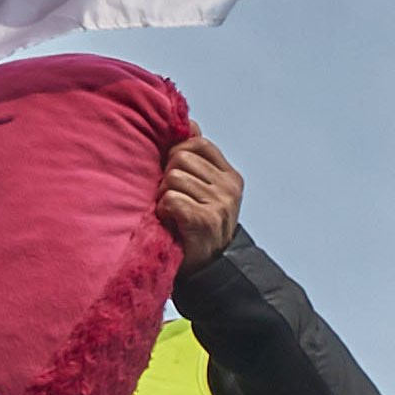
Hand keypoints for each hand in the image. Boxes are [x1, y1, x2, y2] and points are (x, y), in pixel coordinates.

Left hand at [157, 133, 242, 265]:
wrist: (210, 271)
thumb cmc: (198, 227)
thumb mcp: (204, 189)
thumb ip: (197, 157)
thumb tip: (189, 123)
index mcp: (230, 177)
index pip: (199, 143)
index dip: (178, 153)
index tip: (175, 173)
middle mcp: (229, 189)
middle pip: (181, 158)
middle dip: (169, 175)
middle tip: (172, 196)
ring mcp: (220, 204)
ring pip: (173, 177)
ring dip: (164, 194)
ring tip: (172, 211)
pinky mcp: (205, 220)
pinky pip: (171, 198)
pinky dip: (164, 209)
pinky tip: (170, 220)